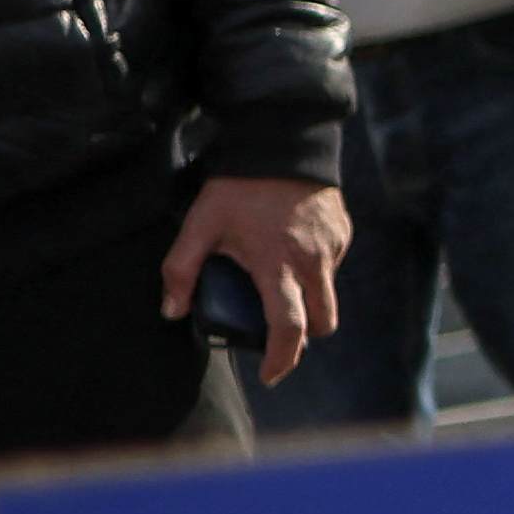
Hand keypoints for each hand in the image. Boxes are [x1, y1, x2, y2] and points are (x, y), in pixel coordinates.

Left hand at [163, 172, 349, 387]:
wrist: (282, 139)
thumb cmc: (238, 186)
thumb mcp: (200, 224)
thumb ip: (180, 269)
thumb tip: (171, 310)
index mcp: (278, 265)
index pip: (289, 329)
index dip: (281, 359)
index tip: (268, 374)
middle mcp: (312, 261)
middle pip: (321, 322)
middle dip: (302, 335)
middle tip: (276, 329)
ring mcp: (332, 247)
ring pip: (329, 294)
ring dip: (309, 300)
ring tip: (279, 281)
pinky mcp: (342, 231)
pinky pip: (333, 265)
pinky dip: (316, 270)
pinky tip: (292, 249)